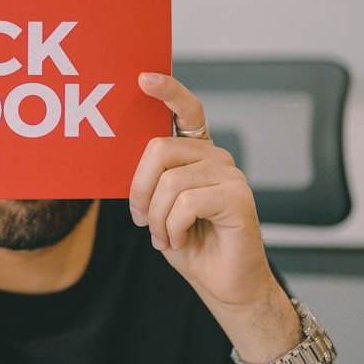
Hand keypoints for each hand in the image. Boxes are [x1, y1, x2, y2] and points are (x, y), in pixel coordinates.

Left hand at [129, 72, 276, 311]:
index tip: (144, 78)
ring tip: (164, 237)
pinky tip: (181, 241)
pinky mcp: (238, 197)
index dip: (167, 91)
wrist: (223, 285)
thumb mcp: (158, 208)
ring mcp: (230, 175)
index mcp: (197, 155)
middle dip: (138, 189)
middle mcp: (216, 158)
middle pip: (159, 149)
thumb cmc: (191, 245)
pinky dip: (172, 227)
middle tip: (140, 219)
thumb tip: (125, 166)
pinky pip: (186, 202)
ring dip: (156, 218)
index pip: (186, 110)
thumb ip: (150, 181)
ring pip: (169, 181)